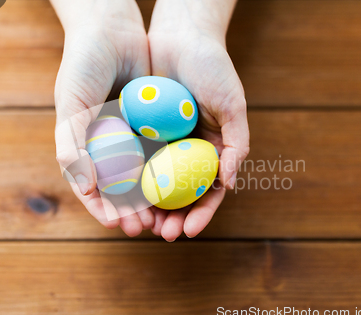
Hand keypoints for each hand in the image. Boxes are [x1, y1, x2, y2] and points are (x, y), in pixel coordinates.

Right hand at [51, 0, 153, 235]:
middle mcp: (110, 147)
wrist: (112, 30)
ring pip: (148, 177)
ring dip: (157, 201)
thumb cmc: (82, 65)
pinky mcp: (157, 126)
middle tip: (148, 229)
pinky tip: (184, 187)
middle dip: (135, 212)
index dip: (105, 210)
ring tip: (167, 218)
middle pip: (124, 189)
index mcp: (85, 148)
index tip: (118, 224)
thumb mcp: (72, 103)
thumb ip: (72, 144)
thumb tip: (86, 189)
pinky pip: (166, 154)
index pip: (95, 189)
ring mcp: (134, 138)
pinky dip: (173, 173)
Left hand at [147, 0, 249, 240]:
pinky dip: (132, 179)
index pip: (209, 191)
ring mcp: (165, 143)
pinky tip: (123, 195)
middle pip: (181, 194)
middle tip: (162, 233)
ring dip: (150, 206)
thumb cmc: (213, 68)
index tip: (189, 230)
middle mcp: (188, 151)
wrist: (181, 36)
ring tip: (140, 223)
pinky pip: (136, 159)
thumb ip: (237, 143)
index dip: (202, 213)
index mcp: (213, 149)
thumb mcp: (232, 105)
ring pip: (156, 183)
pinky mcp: (142, 131)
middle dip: (173, 217)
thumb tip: (231, 183)